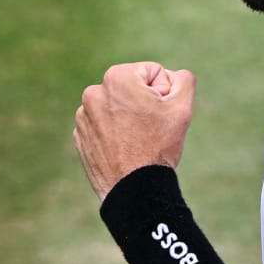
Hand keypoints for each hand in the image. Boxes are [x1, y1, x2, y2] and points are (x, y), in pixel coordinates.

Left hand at [73, 62, 194, 200]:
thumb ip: (183, 79)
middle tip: (150, 128)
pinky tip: (123, 149)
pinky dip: (114, 133)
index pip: (152, 73)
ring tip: (136, 140)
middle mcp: (94, 92)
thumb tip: (173, 76)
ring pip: (118, 107)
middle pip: (133, 88)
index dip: (163, 93)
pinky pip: (103, 125)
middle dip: (144, 103)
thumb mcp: (181, 107)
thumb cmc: (158, 146)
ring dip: (128, 117)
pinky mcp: (80, 136)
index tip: (160, 114)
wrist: (134, 189)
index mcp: (117, 77)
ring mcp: (83, 116)